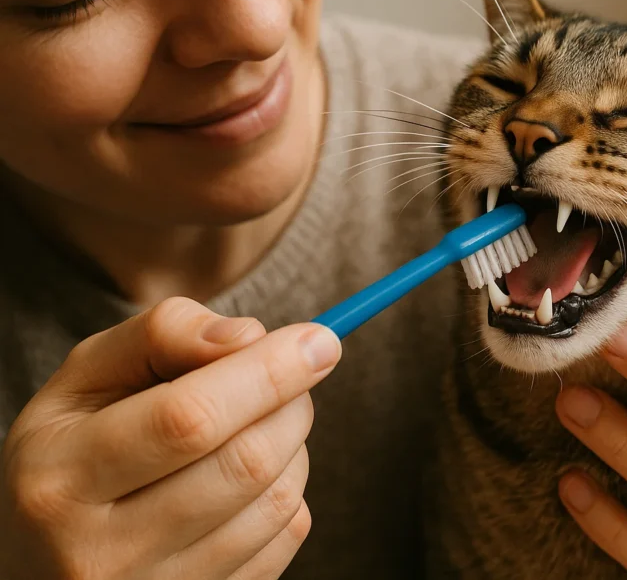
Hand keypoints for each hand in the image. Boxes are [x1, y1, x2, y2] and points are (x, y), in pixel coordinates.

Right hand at [0, 297, 340, 579]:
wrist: (41, 555)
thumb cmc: (73, 450)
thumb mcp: (86, 379)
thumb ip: (163, 336)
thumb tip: (249, 337)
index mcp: (62, 481)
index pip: (189, 418)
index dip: (268, 372)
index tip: (319, 339)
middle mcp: (102, 554)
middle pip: (245, 462)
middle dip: (292, 401)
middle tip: (297, 370)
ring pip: (276, 502)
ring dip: (294, 444)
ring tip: (263, 420)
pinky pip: (285, 540)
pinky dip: (289, 491)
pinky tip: (253, 473)